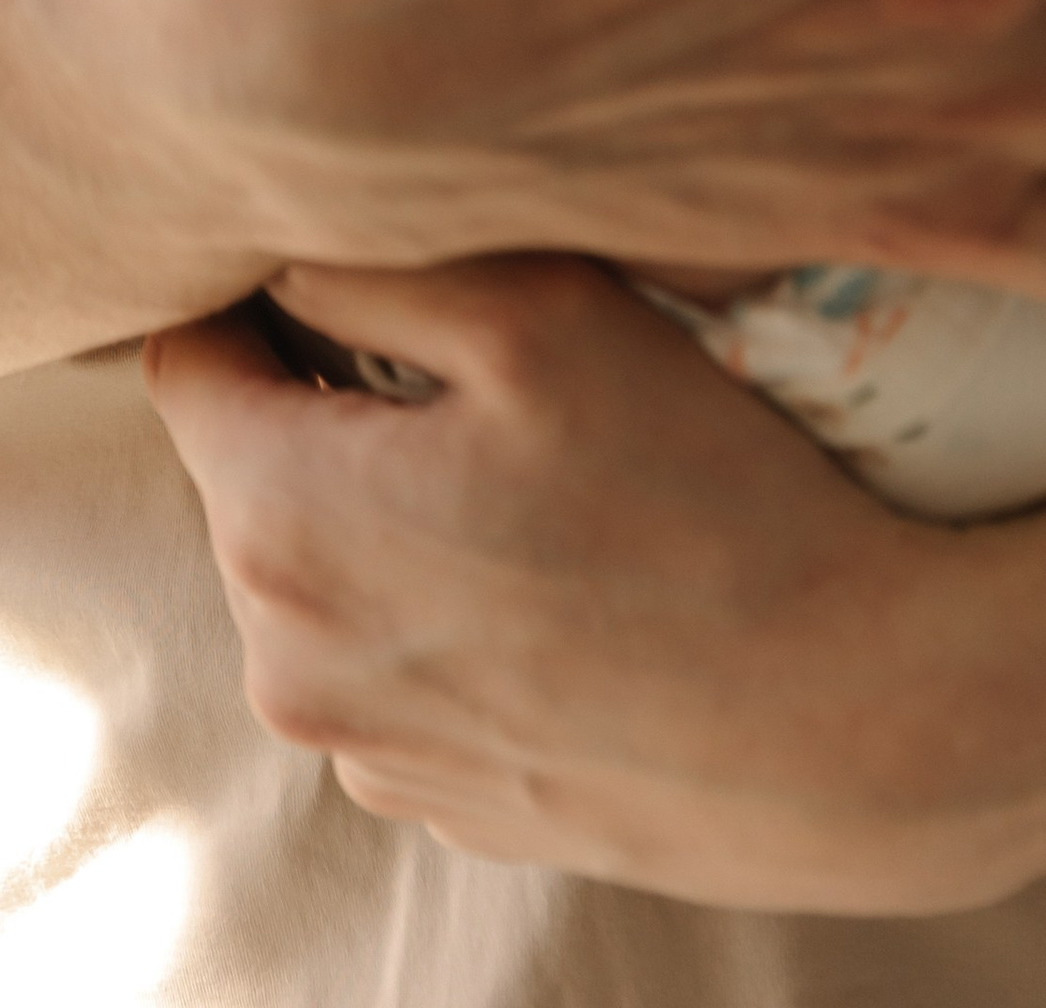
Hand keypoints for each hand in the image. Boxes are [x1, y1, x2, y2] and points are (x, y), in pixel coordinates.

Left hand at [147, 257, 1045, 911]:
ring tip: (519, 491)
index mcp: (277, 522)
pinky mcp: (438, 803)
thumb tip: (271, 243)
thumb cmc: (700, 498)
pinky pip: (388, 666)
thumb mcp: (535, 312)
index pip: (186, 360)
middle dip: (323, 410)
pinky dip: (434, 616)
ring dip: (379, 520)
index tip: (343, 277)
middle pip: (246, 473)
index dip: (256, 299)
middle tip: (462, 382)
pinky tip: (545, 590)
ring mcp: (361, 748)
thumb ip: (362, 263)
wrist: (860, 726)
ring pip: (316, 575)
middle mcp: (286, 660)